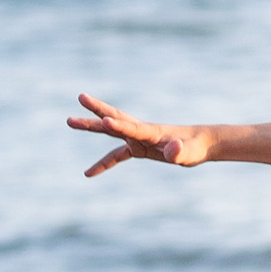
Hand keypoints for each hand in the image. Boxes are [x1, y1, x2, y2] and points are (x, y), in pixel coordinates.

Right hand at [68, 91, 217, 178]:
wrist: (201, 143)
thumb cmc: (194, 147)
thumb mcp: (189, 153)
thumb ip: (178, 152)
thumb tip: (173, 151)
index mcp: (152, 132)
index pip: (132, 128)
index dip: (119, 125)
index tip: (105, 120)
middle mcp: (141, 131)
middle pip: (115, 118)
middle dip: (97, 110)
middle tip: (80, 98)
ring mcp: (138, 139)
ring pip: (111, 131)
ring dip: (92, 126)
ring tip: (69, 120)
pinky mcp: (139, 148)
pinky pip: (117, 155)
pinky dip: (104, 163)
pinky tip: (88, 173)